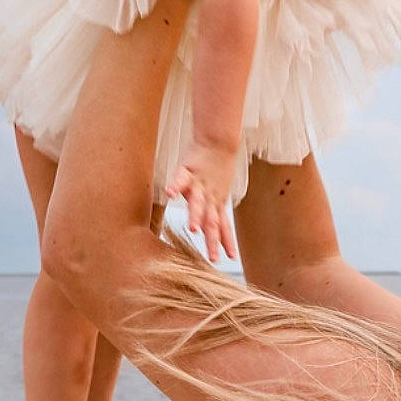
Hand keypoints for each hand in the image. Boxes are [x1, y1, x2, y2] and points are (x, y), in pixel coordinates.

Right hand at [168, 141, 237, 262]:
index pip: (223, 226)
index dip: (227, 242)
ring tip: (194, 228)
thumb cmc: (215, 169)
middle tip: (214, 257)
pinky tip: (170, 194)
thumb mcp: (219, 192)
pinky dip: (175, 185)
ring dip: (196, 215)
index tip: (231, 258)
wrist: (218, 141)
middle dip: (212, 239)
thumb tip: (208, 231)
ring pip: (198, 202)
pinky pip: (180, 178)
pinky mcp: (188, 170)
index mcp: (216, 203)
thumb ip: (214, 212)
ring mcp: (199, 184)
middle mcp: (209, 197)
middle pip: (212, 220)